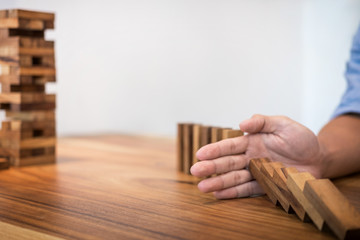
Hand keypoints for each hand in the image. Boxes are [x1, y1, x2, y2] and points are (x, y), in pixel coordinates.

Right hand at [190, 114, 323, 198]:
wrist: (319, 159)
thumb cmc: (301, 139)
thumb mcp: (283, 124)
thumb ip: (263, 121)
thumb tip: (241, 123)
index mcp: (252, 141)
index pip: (230, 146)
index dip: (215, 150)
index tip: (200, 154)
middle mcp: (251, 157)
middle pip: (227, 163)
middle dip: (211, 167)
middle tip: (195, 171)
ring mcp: (257, 172)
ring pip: (233, 178)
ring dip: (218, 182)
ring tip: (202, 187)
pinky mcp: (265, 186)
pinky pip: (247, 190)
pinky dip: (233, 193)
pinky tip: (219, 195)